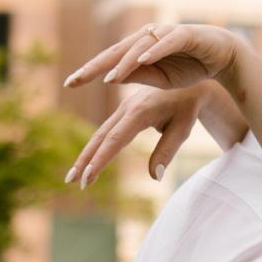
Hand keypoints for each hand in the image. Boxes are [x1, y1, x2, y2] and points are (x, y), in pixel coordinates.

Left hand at [63, 23, 238, 94]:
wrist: (223, 55)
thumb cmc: (190, 65)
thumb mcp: (160, 78)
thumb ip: (139, 75)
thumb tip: (111, 78)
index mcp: (139, 49)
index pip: (110, 60)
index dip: (90, 71)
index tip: (69, 84)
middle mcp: (148, 37)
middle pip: (117, 51)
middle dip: (96, 65)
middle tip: (76, 79)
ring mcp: (166, 34)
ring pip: (140, 47)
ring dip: (124, 62)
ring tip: (110, 78)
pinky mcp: (185, 34)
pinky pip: (167, 42)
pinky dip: (155, 50)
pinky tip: (143, 61)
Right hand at [64, 85, 206, 188]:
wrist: (190, 79)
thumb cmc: (187, 105)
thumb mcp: (183, 127)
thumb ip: (168, 151)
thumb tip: (155, 177)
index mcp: (141, 111)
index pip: (115, 139)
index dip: (100, 160)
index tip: (87, 179)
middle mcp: (127, 108)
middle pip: (100, 137)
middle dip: (84, 160)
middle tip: (71, 181)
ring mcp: (124, 108)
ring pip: (100, 134)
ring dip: (85, 155)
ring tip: (73, 177)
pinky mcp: (125, 110)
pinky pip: (107, 130)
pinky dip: (96, 147)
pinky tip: (88, 162)